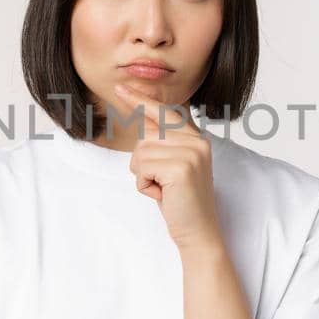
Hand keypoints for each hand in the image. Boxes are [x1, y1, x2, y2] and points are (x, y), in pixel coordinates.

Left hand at [112, 83, 222, 248]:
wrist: (198, 231)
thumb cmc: (180, 200)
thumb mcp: (172, 165)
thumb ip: (162, 141)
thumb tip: (143, 117)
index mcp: (196, 137)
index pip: (165, 112)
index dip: (141, 100)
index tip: (121, 87)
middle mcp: (197, 141)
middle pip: (146, 136)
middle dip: (143, 162)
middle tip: (161, 182)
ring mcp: (191, 153)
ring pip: (140, 152)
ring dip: (143, 175)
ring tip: (163, 189)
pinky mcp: (180, 167)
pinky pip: (141, 168)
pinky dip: (144, 185)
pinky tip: (163, 195)